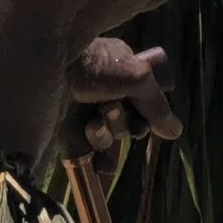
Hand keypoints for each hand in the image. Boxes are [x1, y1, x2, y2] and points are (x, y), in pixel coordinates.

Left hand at [56, 40, 181, 157]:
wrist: (46, 69)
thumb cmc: (94, 65)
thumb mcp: (137, 79)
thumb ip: (157, 106)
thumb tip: (176, 132)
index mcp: (123, 75)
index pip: (145, 104)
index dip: (147, 115)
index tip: (142, 115)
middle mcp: (106, 95)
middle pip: (130, 125)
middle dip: (124, 124)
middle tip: (110, 109)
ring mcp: (86, 114)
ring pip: (111, 141)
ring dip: (105, 135)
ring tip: (92, 121)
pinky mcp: (68, 134)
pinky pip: (90, 157)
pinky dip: (94, 156)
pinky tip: (89, 146)